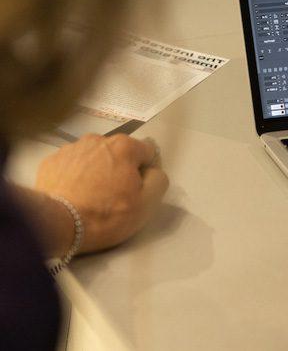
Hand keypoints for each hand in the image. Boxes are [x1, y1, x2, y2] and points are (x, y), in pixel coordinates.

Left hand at [35, 133, 167, 254]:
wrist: (57, 225)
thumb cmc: (107, 214)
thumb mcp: (148, 203)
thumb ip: (159, 179)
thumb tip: (152, 171)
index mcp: (125, 146)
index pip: (147, 152)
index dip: (146, 172)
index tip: (137, 191)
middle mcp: (98, 139)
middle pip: (119, 153)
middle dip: (120, 168)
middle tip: (113, 195)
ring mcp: (71, 148)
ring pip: (94, 157)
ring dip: (97, 170)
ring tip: (90, 196)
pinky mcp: (51, 161)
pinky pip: (72, 165)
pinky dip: (75, 175)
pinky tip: (73, 194)